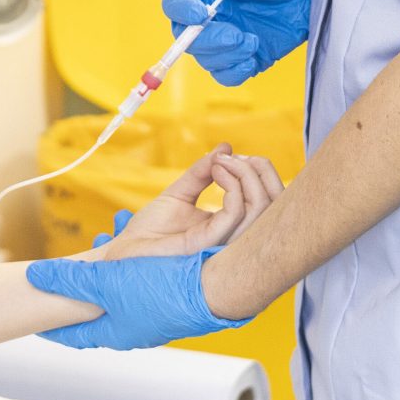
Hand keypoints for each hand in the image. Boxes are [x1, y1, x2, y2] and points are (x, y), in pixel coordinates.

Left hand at [24, 251, 252, 349]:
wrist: (214, 286)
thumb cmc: (161, 290)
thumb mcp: (105, 282)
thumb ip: (70, 280)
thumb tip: (35, 277)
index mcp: (116, 332)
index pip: (77, 335)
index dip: (55, 329)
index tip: (39, 327)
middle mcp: (136, 328)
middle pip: (100, 312)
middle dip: (84, 290)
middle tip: (70, 276)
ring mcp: (157, 315)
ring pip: (124, 292)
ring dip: (112, 271)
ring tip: (104, 245)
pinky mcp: (175, 298)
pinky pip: (146, 280)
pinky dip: (135, 264)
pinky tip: (138, 249)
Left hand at [94, 147, 284, 259]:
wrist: (125, 251)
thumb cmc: (150, 230)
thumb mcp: (179, 193)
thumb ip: (203, 172)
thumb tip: (225, 148)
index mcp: (231, 227)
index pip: (269, 202)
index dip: (263, 173)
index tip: (237, 155)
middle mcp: (234, 236)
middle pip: (275, 205)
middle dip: (264, 171)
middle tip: (237, 156)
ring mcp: (224, 242)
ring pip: (260, 207)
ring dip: (246, 174)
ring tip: (222, 161)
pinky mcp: (208, 244)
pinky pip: (235, 213)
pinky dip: (231, 186)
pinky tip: (216, 171)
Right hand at [162, 0, 320, 85]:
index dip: (181, 9)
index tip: (201, 14)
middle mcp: (208, 16)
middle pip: (185, 37)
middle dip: (208, 40)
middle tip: (236, 35)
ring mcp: (223, 39)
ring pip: (206, 59)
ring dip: (227, 56)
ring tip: (254, 42)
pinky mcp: (241, 57)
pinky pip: (226, 75)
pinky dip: (236, 72)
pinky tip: (254, 59)